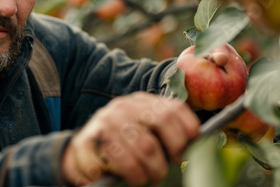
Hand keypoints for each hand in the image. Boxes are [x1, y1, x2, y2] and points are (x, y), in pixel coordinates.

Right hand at [62, 92, 199, 184]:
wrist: (82, 152)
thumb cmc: (121, 145)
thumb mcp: (140, 130)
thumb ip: (162, 131)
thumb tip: (196, 140)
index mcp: (139, 101)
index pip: (172, 107)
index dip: (187, 127)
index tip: (192, 145)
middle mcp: (123, 106)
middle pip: (162, 121)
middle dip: (174, 148)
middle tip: (171, 164)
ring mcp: (106, 121)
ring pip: (146, 147)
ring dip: (153, 169)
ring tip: (150, 177)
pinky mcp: (90, 140)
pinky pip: (124, 162)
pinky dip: (134, 175)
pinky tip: (133, 178)